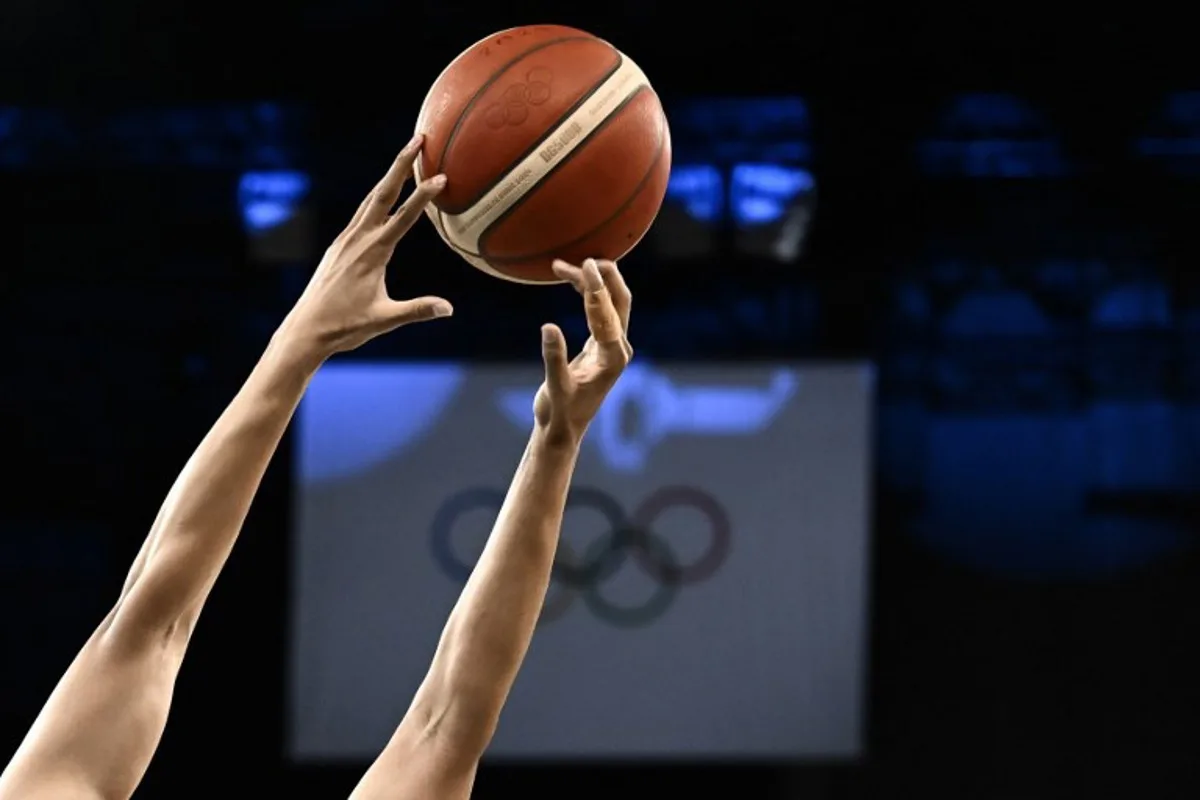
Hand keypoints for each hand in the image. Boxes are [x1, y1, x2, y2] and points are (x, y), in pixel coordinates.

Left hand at [278, 135, 452, 358]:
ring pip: (371, 199)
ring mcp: (346, 239)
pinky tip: (383, 195)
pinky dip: (377, 197)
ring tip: (406, 157)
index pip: (404, 217)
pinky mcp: (340, 246)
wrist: (305, 329)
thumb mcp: (384, 320)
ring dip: (390, 176)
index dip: (423, 196)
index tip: (441, 176)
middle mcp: (357, 239)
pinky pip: (362, 213)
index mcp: (373, 253)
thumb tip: (448, 309)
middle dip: (402, 164)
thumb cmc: (344, 326)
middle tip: (419, 138)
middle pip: (383, 192)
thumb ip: (417, 311)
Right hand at [534, 258, 632, 446]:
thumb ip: (553, 358)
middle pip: (619, 301)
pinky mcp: (600, 345)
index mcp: (613, 358)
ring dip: (589, 283)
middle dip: (603, 277)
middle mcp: (618, 348)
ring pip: (608, 303)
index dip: (596, 289)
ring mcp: (611, 345)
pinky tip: (568, 279)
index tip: (584, 266)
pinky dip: (584, 293)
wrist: (563, 429)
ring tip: (561, 266)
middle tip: (583, 257)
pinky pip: (597, 311)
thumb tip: (548, 327)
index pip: (608, 315)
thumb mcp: (554, 387)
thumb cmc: (560, 413)